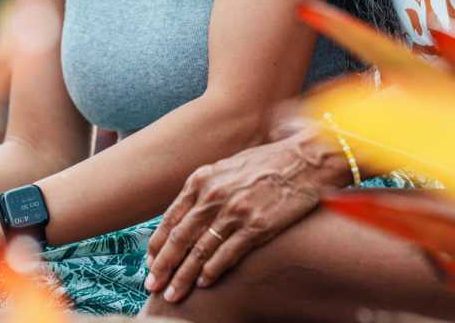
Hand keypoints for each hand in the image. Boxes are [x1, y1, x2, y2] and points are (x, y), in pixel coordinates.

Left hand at [145, 124, 349, 303]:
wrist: (305, 160)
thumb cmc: (267, 163)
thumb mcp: (228, 167)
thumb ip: (206, 188)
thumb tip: (187, 215)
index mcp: (203, 178)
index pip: (172, 218)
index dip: (158, 245)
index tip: (150, 263)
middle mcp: (214, 194)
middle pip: (180, 238)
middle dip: (163, 266)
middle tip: (152, 286)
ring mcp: (235, 211)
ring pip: (199, 251)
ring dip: (184, 276)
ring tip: (173, 294)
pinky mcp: (256, 226)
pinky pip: (227, 255)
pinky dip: (212, 271)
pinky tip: (204, 283)